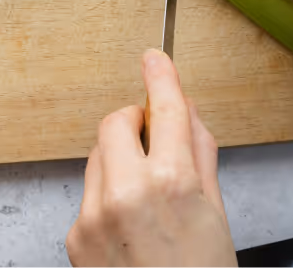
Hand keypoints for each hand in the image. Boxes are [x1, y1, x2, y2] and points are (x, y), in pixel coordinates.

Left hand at [67, 50, 235, 266]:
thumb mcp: (217, 217)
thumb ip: (200, 157)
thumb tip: (186, 113)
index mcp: (174, 184)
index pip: (166, 109)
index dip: (161, 78)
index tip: (154, 58)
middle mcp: (126, 192)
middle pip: (115, 122)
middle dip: (134, 124)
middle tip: (154, 140)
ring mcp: (94, 214)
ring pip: (98, 157)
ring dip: (119, 161)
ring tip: (148, 202)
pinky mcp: (74, 235)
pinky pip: (88, 195)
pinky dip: (107, 199)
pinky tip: (131, 233)